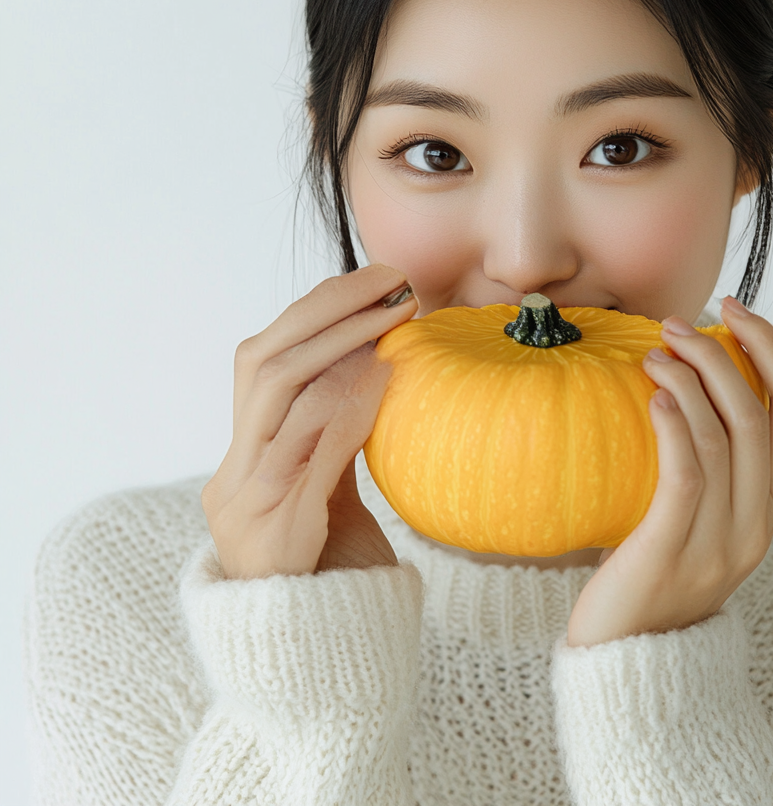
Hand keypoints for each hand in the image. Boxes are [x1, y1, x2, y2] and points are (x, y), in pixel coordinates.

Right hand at [202, 263, 418, 579]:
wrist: (306, 641)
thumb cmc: (321, 552)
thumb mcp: (322, 478)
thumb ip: (331, 426)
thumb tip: (374, 358)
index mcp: (241, 451)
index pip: (262, 356)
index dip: (313, 310)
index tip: (368, 279)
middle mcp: (231, 470)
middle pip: (263, 364)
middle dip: (327, 312)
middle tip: (389, 282)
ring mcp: (246, 500)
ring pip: (277, 398)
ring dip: (341, 346)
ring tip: (393, 317)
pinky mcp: (276, 530)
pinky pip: (308, 455)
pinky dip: (347, 408)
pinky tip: (384, 379)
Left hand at [565, 296, 772, 647]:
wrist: (633, 656)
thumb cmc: (656, 568)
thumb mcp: (702, 514)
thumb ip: (711, 458)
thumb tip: (689, 375)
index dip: (771, 348)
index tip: (733, 308)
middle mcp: (760, 518)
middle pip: (760, 410)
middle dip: (723, 352)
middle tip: (675, 323)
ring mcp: (724, 538)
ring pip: (724, 433)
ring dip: (691, 377)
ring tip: (655, 350)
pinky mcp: (675, 548)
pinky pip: (688, 471)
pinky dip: (677, 422)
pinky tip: (655, 393)